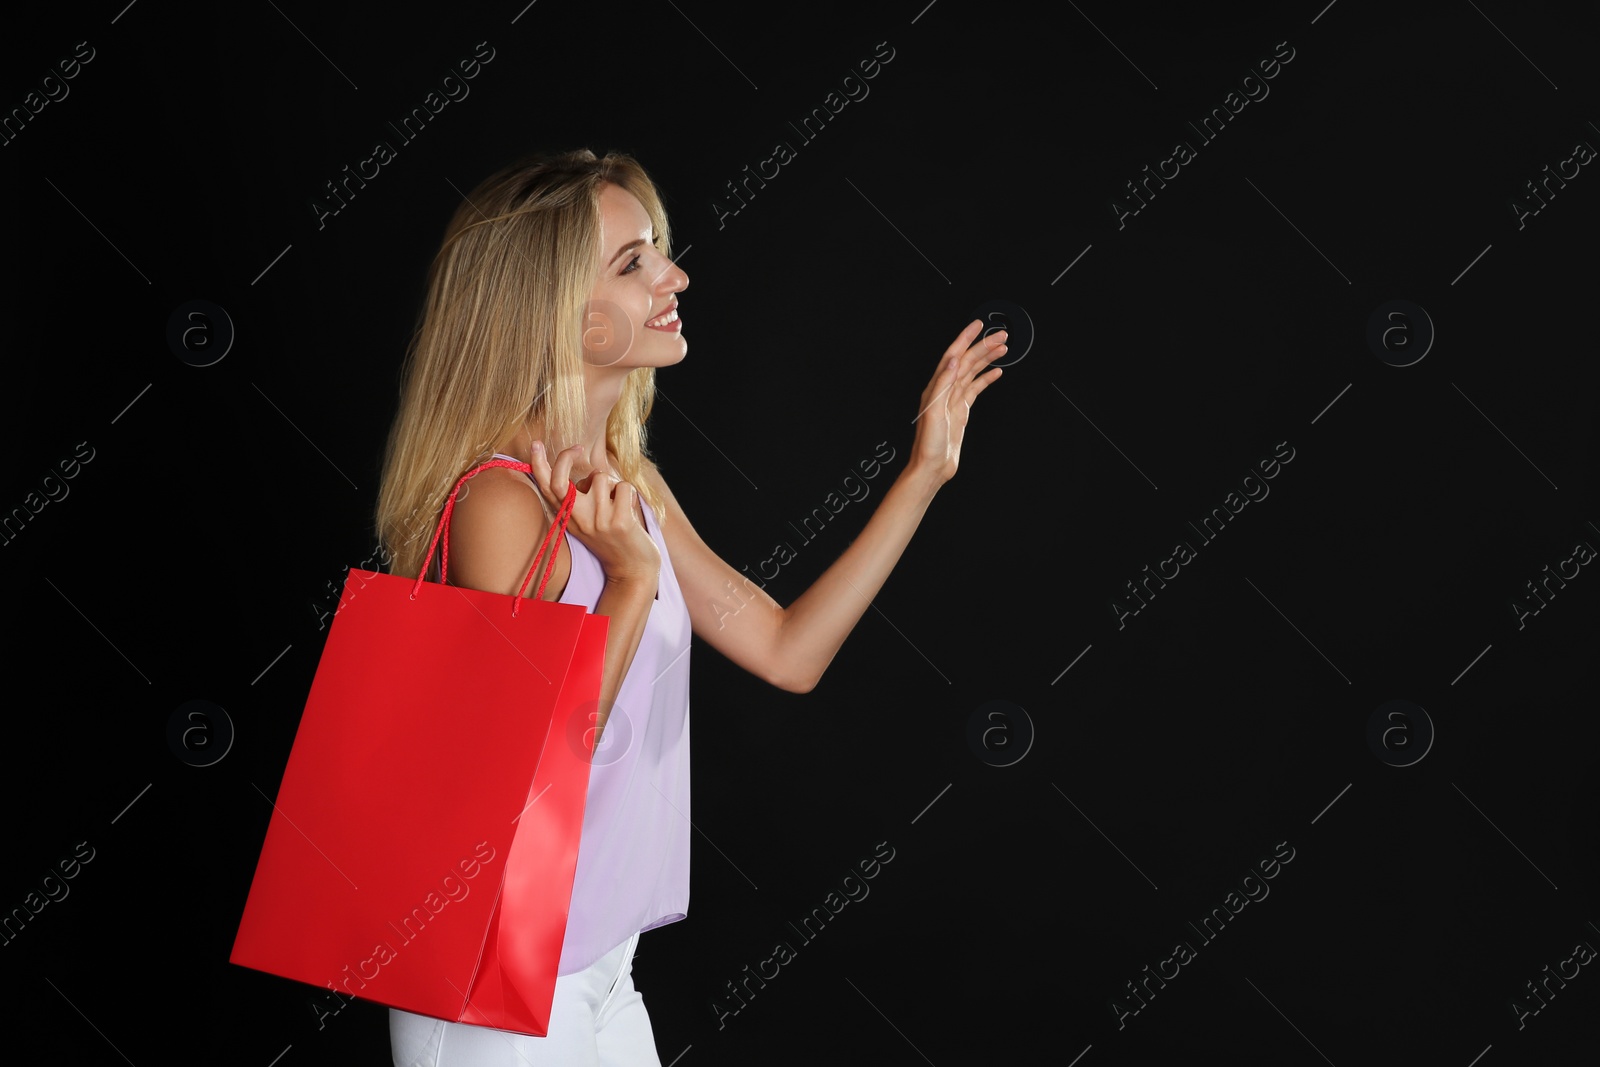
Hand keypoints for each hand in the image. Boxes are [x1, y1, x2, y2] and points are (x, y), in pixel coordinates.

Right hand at [527, 442, 659, 587]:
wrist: (633, 571)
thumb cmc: (612, 540)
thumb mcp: (587, 524)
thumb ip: (580, 502)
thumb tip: (583, 476)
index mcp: (569, 519)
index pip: (547, 489)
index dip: (538, 465)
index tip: (536, 444)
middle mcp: (579, 520)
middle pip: (562, 481)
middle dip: (566, 457)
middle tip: (578, 448)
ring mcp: (599, 521)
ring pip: (600, 477)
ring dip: (613, 484)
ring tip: (617, 503)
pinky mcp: (620, 522)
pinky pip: (624, 486)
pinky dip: (630, 494)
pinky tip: (630, 510)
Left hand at [908, 319, 1005, 486]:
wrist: (932, 468)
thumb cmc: (928, 444)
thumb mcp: (933, 411)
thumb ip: (943, 384)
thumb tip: (953, 360)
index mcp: (936, 387)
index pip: (953, 355)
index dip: (965, 338)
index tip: (978, 325)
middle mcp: (944, 390)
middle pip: (967, 361)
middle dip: (984, 346)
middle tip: (1002, 336)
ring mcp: (953, 400)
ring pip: (973, 372)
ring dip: (987, 359)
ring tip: (1003, 348)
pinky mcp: (960, 411)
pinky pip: (975, 389)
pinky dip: (986, 379)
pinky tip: (996, 372)